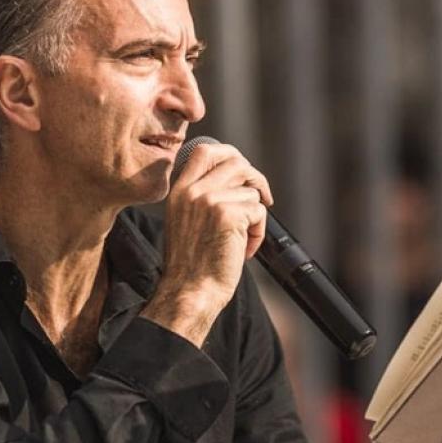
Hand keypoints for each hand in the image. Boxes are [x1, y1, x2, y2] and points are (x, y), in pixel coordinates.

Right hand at [144, 143, 272, 344]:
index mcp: (179, 191)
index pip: (204, 151)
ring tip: (244, 239)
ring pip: (251, 190)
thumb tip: (236, 178)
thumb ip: (201, 196)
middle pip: (235, 161)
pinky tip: (244, 250)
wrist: (189, 292)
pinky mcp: (228, 214)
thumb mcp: (184, 221)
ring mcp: (209, 200)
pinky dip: (258, 232)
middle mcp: (192, 191)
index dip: (229, 155)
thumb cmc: (192, 264)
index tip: (243, 174)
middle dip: (255, 178)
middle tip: (262, 199)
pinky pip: (258, 211)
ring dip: (256, 215)